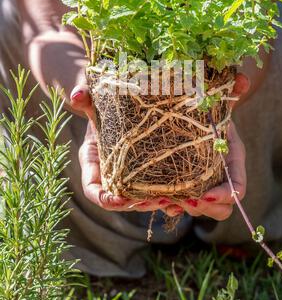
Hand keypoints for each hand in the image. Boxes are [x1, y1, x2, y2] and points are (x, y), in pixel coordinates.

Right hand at [70, 84, 174, 212]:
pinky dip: (168, 193)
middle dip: (136, 204)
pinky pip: (154, 187)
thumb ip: (84, 95)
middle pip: (120, 199)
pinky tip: (186, 194)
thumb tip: (76, 95)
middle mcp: (109, 172)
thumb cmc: (101, 99)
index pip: (93, 189)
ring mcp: (127, 173)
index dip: (104, 198)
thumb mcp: (93, 98)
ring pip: (139, 197)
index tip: (120, 199)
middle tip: (156, 201)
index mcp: (93, 160)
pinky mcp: (145, 169)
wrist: (116, 99)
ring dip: (156, 202)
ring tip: (174, 201)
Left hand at [177, 73, 248, 219]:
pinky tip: (157, 200)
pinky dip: (171, 206)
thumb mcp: (217, 100)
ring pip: (200, 210)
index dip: (225, 195)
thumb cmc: (208, 108)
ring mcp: (202, 184)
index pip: (237, 187)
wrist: (195, 114)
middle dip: (205, 208)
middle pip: (221, 208)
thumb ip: (228, 90)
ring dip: (185, 209)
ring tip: (166, 201)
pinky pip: (181, 204)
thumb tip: (242, 79)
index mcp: (231, 159)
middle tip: (186, 200)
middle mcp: (219, 176)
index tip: (207, 195)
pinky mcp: (185, 184)